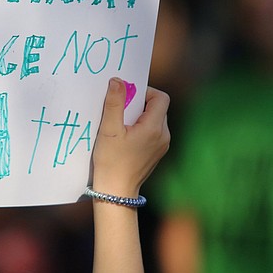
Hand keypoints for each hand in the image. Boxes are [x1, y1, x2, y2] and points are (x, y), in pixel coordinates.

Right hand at [92, 78, 169, 195]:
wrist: (116, 191)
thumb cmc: (111, 161)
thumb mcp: (109, 129)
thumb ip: (114, 103)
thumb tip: (117, 81)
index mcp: (154, 127)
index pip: (160, 97)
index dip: (144, 91)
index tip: (126, 97)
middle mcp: (163, 135)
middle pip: (157, 108)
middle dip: (138, 104)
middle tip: (119, 112)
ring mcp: (162, 145)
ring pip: (154, 119)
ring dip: (138, 117)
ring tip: (120, 126)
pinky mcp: (157, 152)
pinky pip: (152, 132)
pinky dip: (139, 128)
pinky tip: (124, 138)